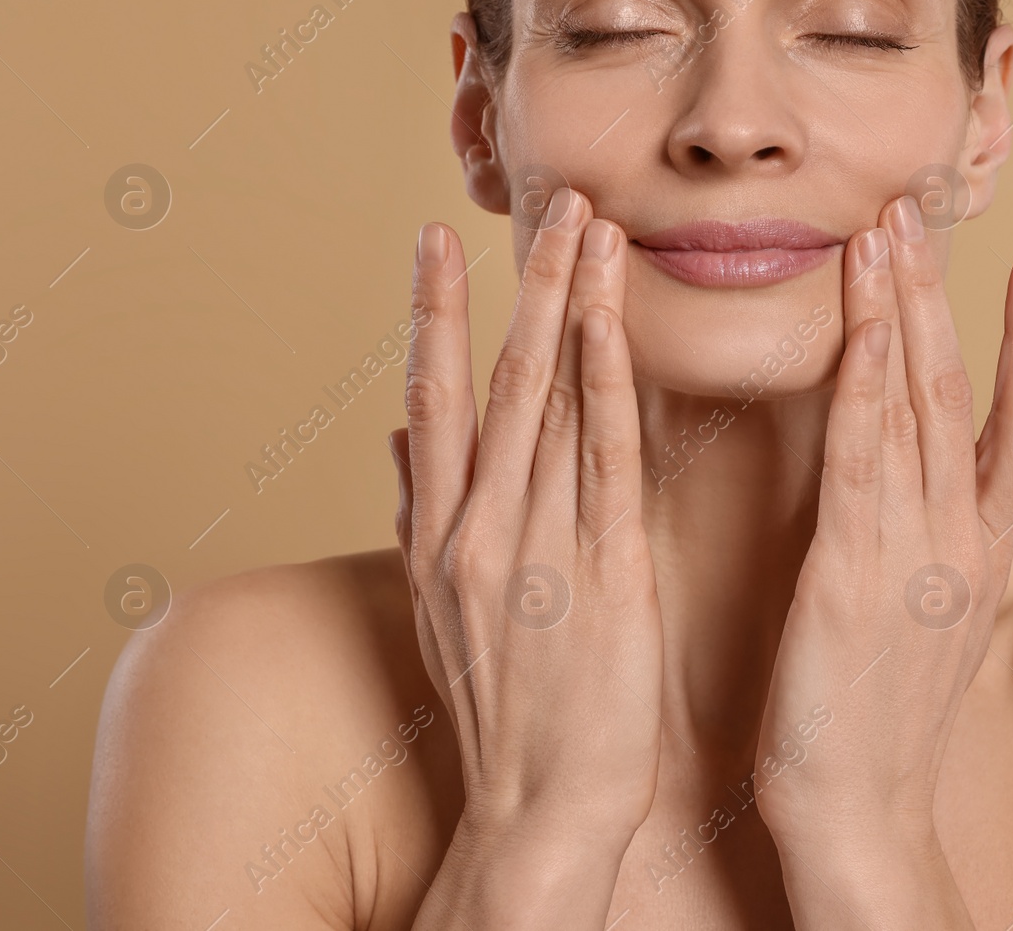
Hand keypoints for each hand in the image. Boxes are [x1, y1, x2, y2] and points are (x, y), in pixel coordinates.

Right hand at [388, 190, 661, 924]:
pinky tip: (609, 323)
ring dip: (568, 307)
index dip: (432, 314)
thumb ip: (423, 515)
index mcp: (439, 537)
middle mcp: (475, 529)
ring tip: (588, 228)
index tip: (435, 241)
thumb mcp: (444, 613)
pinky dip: (602, 384)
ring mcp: (532, 548)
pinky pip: (600, 460)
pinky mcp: (596, 573)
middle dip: (523, 285)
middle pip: (496, 381)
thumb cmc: (507, 713)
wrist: (540, 809)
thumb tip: (403, 439)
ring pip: (547, 402)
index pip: (433, 400)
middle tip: (551, 202)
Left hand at [753, 196, 1012, 925]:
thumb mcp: (926, 623)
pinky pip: (863, 458)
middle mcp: (959, 539)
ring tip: (886, 229)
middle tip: (919, 207)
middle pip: (960, 390)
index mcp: (978, 551)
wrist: (864, 817)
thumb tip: (922, 501)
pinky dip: (867, 382)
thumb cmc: (877, 723)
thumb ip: (929, 550)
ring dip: (900, 310)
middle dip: (938, 295)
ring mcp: (914, 551)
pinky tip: (859, 322)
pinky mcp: (856, 572)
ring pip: (915, 406)